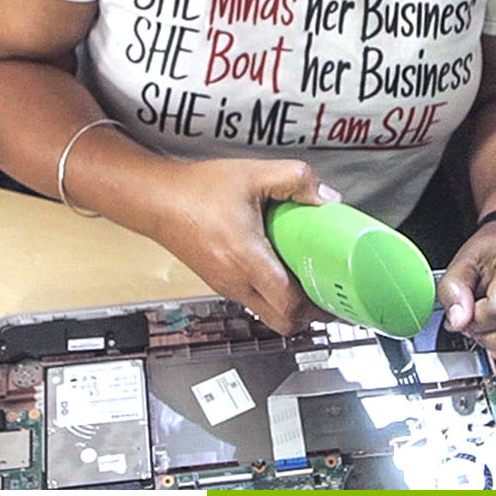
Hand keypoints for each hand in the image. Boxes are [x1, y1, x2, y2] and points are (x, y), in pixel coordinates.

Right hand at [151, 158, 341, 334]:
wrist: (156, 199)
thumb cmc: (196, 190)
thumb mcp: (252, 173)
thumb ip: (295, 179)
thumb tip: (326, 197)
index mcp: (246, 259)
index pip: (291, 305)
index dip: (320, 307)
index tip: (339, 298)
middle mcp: (236, 281)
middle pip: (282, 322)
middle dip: (309, 315)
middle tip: (327, 293)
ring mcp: (226, 285)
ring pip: (267, 313)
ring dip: (289, 305)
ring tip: (305, 279)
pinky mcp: (219, 281)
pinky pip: (252, 299)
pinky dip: (271, 294)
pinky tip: (278, 267)